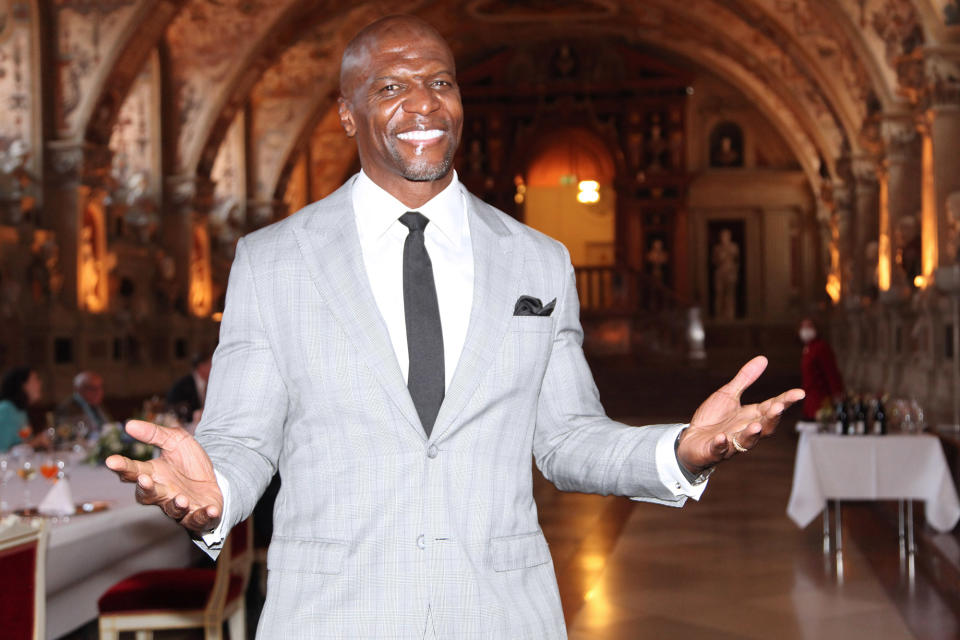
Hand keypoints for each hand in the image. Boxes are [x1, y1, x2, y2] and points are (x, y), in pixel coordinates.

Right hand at [105, 420, 222, 532]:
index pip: (133, 472)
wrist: (215, 477)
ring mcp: (179, 507)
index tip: (111, 460)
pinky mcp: (198, 515)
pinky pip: (199, 520)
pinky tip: (211, 510)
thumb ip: (154, 434)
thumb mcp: (176, 441)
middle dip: (145, 488)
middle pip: (147, 495)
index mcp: (153, 474)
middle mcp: (162, 493)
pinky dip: (204, 516)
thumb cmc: (190, 461)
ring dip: (176, 505)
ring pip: (172, 510)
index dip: (122, 467)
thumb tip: (129, 424)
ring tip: (182, 499)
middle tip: (144, 479)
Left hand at [677, 356, 803, 472]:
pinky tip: (721, 438)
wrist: (691, 439)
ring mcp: (730, 442)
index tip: (800, 393)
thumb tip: (763, 358)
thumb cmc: (713, 418)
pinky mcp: (713, 450)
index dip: (786, 401)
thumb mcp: (729, 394)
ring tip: (756, 426)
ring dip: (751, 434)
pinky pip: (718, 449)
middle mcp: (745, 430)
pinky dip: (721, 445)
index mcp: (751, 416)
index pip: (772, 408)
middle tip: (779, 408)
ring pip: (746, 441)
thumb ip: (745, 379)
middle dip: (772, 418)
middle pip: (765, 427)